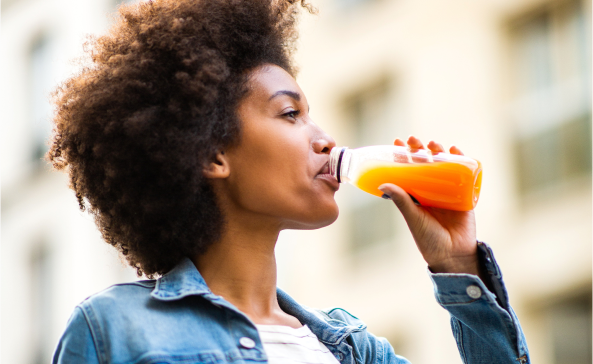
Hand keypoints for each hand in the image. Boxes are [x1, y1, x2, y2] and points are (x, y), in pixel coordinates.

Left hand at [379, 136, 479, 275]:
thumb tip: (382, 183)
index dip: (402, 155)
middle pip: (425, 163)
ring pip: (443, 165)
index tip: (397, 142)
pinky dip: (461, 159)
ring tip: (433, 144)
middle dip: (420, 149)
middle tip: (413, 139)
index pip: (407, 170)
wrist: (453, 255)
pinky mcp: (465, 194)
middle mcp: (431, 190)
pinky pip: (464, 174)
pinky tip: (455, 150)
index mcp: (416, 195)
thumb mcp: (413, 217)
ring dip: (439, 151)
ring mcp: (448, 191)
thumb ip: (401, 201)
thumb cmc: (429, 239)